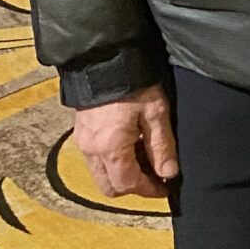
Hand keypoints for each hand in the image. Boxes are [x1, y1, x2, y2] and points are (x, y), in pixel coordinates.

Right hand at [70, 85, 177, 200]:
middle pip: (110, 187)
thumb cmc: (133, 83)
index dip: (149, 190)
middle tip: (154, 176)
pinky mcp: (80, 132)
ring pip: (100, 174)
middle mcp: (91, 151)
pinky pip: (94, 160)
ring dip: (121, 174)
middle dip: (133, 187)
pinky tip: (129, 145)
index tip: (165, 188)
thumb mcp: (155, 113)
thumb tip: (169, 173)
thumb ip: (161, 146)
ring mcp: (82, 142)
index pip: (128, 185)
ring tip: (143, 159)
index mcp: (110, 149)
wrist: (105, 58)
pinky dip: (111, 161)